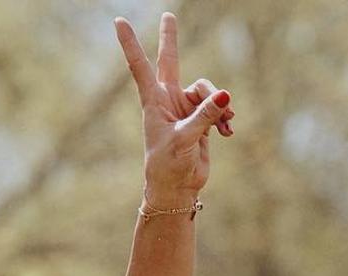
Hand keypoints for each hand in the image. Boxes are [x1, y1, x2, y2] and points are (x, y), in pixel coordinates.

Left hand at [114, 13, 232, 207]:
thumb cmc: (169, 165)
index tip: (119, 21)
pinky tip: (228, 131)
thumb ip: (204, 115)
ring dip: (219, 103)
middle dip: (171, 39)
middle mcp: (168, 100)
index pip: (140, 66)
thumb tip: (224, 94)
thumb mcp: (185, 139)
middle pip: (171, 61)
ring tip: (226, 123)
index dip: (131, 43)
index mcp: (154, 102)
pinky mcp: (200, 119)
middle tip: (168, 14)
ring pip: (206, 89)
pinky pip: (218, 106)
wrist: (177, 187)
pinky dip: (225, 116)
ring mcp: (185, 108)